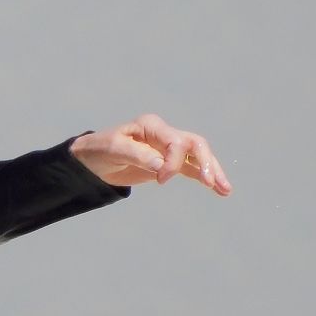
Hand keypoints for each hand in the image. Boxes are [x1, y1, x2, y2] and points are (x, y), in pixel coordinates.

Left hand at [70, 113, 231, 195]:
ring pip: (197, 156)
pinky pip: (190, 169)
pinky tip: (219, 190)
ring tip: (225, 190)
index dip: (173, 162)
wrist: (90, 159)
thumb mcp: (114, 150)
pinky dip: (204, 178)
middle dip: (206, 162)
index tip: (160, 179)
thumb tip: (161, 166)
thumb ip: (138, 155)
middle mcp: (163, 134)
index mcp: (151, 126)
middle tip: (211, 182)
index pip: (175, 141)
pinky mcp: (167, 164)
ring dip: (212, 171)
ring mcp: (167, 148)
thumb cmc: (99, 149)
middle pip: (194, 144)